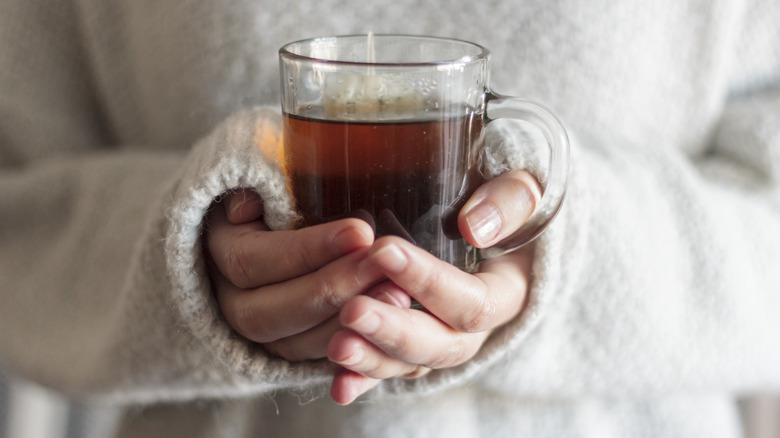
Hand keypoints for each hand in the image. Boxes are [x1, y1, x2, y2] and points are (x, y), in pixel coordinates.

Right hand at [204, 189, 384, 359]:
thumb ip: (255, 180)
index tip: (361, 232)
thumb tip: (245, 206)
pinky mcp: (289, 348)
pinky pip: (317, 358)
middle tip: (383, 264)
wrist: (275, 223)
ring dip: (347, 322)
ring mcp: (259, 333)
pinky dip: (354, 346)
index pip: (256, 260)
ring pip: (295, 343)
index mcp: (220, 251)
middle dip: (334, 288)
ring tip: (397, 293)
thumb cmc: (278, 187)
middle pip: (272, 311)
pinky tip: (390, 322)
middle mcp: (230, 300)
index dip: (309, 250)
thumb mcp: (260, 168)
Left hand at [326, 170, 539, 403]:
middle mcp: (475, 330)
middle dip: (395, 331)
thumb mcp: (520, 193)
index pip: (474, 301)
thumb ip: (509, 202)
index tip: (385, 251)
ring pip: (410, 364)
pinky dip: (362, 380)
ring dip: (373, 359)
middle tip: (353, 310)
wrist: (486, 227)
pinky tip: (338, 387)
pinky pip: (387, 370)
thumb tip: (475, 228)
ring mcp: (440, 343)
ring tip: (337, 347)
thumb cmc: (501, 204)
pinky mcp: (409, 349)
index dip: (431, 282)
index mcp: (506, 293)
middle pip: (440, 345)